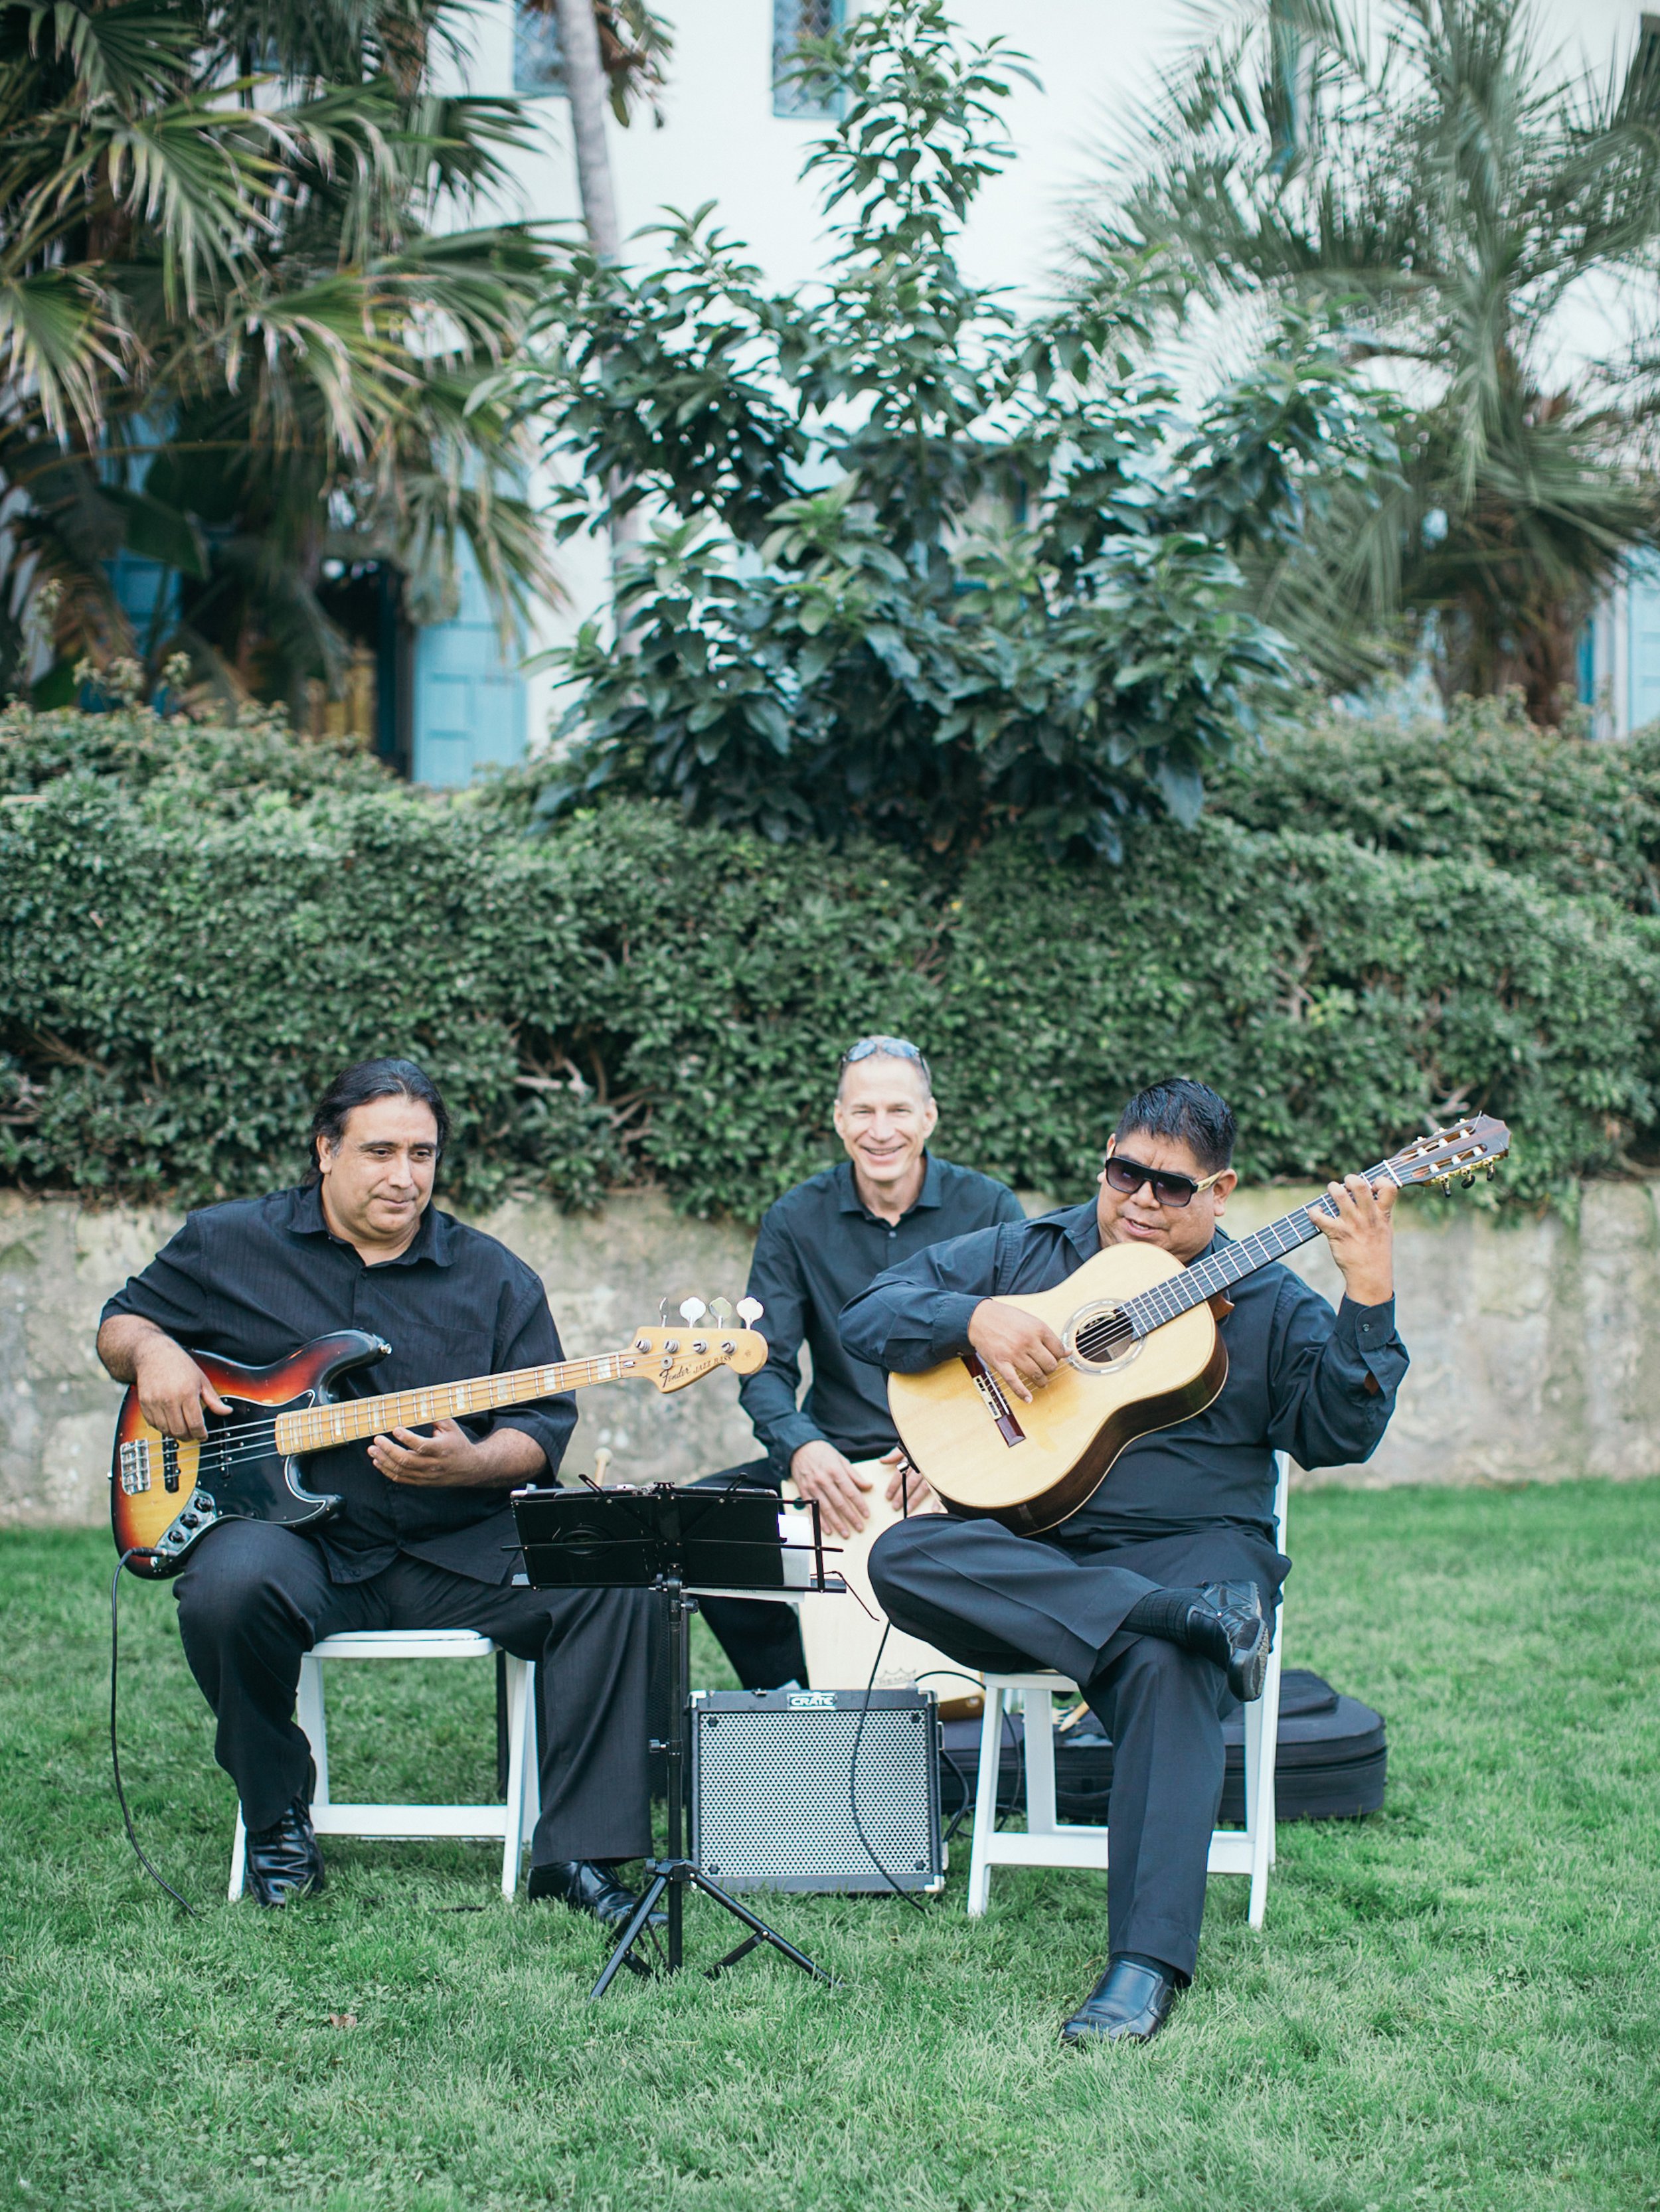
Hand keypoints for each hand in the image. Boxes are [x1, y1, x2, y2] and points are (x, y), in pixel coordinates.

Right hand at [134, 1338, 231, 1440]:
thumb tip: (227, 1411)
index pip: (195, 1423)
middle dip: (189, 1437)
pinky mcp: (144, 1403)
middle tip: (194, 1435)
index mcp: (187, 1393)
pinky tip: (170, 1422)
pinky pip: (154, 1424)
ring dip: (175, 1434)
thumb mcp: (201, 1379)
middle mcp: (170, 1399)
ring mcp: (155, 1402)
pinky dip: (162, 1428)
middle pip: (180, 1430)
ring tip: (182, 1430)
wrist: (154, 1355)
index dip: (201, 1434)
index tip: (203, 1436)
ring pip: (166, 1430)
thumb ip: (213, 1399)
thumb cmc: (179, 1365)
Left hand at [370, 1418, 484, 1487]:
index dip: (407, 1438)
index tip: (395, 1429)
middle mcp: (433, 1465)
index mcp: (441, 1449)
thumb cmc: (457, 1443)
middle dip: (388, 1450)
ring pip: (401, 1471)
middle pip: (406, 1460)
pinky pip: (401, 1479)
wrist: (470, 1468)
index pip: (421, 1446)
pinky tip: (378, 1462)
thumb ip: (433, 1415)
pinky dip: (387, 1471)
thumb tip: (416, 1403)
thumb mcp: (450, 1426)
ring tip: (372, 1450)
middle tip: (376, 1439)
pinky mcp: (421, 1482)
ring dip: (383, 1460)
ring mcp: (426, 1476)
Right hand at [790, 1439, 872, 1537]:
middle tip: (859, 1527)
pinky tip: (827, 1529)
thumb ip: (854, 1475)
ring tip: (845, 1533)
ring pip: (826, 1509)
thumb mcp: (841, 1459)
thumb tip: (868, 1486)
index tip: (866, 1514)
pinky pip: (812, 1509)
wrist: (799, 1447)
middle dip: (851, 1517)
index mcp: (835, 1471)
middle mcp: (823, 1480)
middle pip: (840, 1503)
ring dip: (836, 1523)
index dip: (859, 1504)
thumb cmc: (822, 1452)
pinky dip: (820, 1521)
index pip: (850, 1492)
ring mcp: (812, 1487)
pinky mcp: (803, 1491)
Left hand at [881, 1446, 938, 1515]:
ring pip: (923, 1488)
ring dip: (915, 1500)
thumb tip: (881, 1460)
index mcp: (911, 1459)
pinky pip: (941, 1489)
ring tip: (908, 1510)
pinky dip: (938, 1500)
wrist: (943, 1438)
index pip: (900, 1474)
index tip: (887, 1496)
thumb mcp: (907, 1445)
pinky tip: (933, 1510)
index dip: (893, 1486)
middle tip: (895, 1507)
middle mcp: (922, 1465)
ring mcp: (933, 1471)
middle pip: (910, 1483)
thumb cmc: (923, 1445)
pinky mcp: (945, 1475)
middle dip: (902, 1496)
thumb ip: (894, 1454)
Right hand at [968, 1299, 1064, 1403]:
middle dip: (1050, 1370)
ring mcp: (1014, 1353)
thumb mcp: (1031, 1321)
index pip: (1058, 1349)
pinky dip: (1022, 1392)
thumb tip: (1068, 1351)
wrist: (979, 1317)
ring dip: (1041, 1381)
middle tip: (1047, 1369)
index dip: (1059, 1356)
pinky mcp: (1000, 1363)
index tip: (1055, 1358)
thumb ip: (1048, 1336)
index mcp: (1038, 1328)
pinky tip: (1028, 1398)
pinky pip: (1014, 1382)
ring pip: (1036, 1374)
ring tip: (1041, 1382)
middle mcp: (1028, 1341)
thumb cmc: (1005, 1318)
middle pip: (1049, 1364)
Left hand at [1311, 1174, 1396, 1305]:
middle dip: (1350, 1179)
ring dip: (1332, 1188)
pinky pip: (1319, 1217)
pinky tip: (1315, 1212)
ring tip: (1332, 1191)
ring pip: (1338, 1195)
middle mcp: (1367, 1217)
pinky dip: (1314, 1211)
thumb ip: (1379, 1211)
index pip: (1388, 1188)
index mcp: (1382, 1215)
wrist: (1370, 1276)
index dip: (1380, 1180)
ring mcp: (1351, 1224)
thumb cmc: (1377, 1252)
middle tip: (1346, 1184)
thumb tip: (1371, 1194)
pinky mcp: (1336, 1233)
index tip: (1372, 1185)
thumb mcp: (1385, 1230)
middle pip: (1359, 1186)